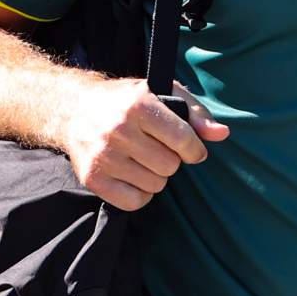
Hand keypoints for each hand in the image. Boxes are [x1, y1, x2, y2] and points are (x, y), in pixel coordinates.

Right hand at [55, 78, 226, 210]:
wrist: (73, 108)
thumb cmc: (127, 101)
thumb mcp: (163, 93)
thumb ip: (196, 113)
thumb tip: (223, 134)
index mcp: (140, 106)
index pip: (184, 139)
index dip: (195, 150)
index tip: (193, 151)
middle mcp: (119, 130)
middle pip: (170, 165)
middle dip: (172, 160)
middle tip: (158, 150)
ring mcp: (103, 156)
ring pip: (155, 184)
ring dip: (156, 176)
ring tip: (144, 160)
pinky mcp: (91, 178)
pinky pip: (133, 202)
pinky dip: (140, 194)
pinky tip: (134, 177)